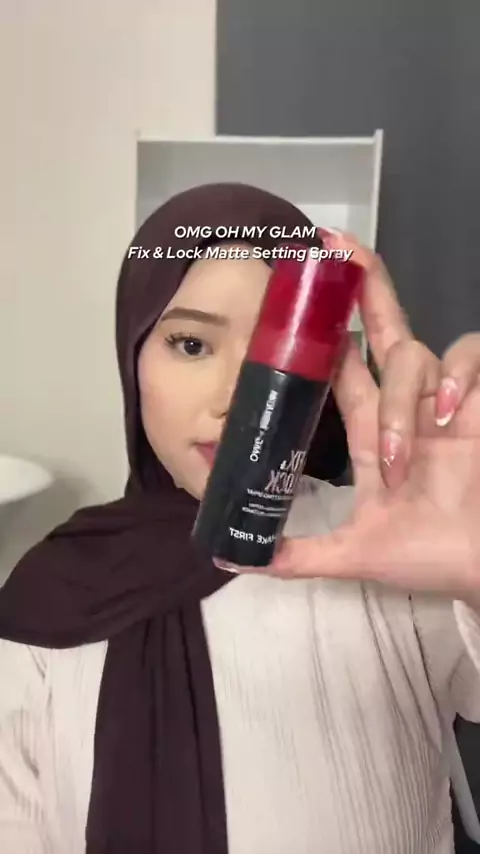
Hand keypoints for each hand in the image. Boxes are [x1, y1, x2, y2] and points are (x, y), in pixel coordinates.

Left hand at [262, 232, 479, 601]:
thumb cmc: (428, 557)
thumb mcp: (355, 555)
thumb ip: (300, 556)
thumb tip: (237, 562)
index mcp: (372, 434)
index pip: (343, 370)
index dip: (321, 336)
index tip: (298, 297)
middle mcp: (405, 407)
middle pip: (381, 329)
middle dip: (363, 286)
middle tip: (335, 243)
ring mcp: (444, 402)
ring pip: (416, 353)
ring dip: (403, 396)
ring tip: (405, 454)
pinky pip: (470, 359)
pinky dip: (456, 373)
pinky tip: (446, 410)